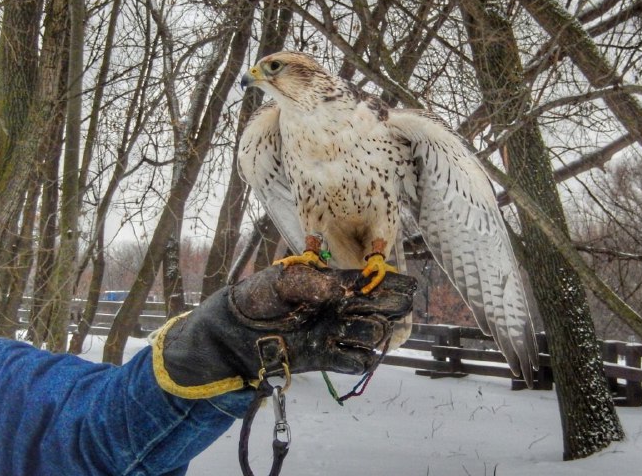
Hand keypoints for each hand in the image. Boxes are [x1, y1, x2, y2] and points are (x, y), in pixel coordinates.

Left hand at [154, 265, 415, 397]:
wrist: (231, 333)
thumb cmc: (255, 298)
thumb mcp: (279, 281)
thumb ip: (309, 282)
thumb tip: (337, 288)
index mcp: (330, 283)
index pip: (368, 281)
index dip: (391, 281)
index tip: (410, 284)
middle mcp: (338, 308)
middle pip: (378, 307)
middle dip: (390, 305)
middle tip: (396, 305)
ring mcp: (333, 333)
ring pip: (372, 333)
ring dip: (374, 329)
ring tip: (364, 325)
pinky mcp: (324, 358)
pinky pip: (355, 361)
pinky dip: (362, 357)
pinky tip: (362, 351)